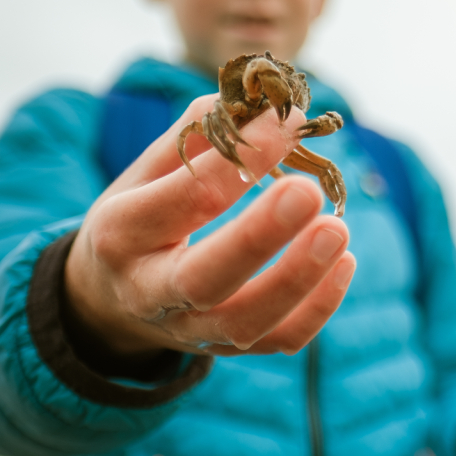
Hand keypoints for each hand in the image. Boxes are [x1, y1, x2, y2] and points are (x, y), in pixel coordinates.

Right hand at [64, 93, 354, 359]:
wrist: (111, 298)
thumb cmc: (142, 213)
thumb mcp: (150, 169)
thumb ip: (204, 133)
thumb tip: (272, 109)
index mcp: (122, 232)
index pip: (184, 198)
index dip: (240, 158)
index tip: (287, 122)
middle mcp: (149, 291)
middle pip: (204, 278)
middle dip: (259, 236)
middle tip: (308, 191)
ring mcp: (188, 328)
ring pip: (245, 323)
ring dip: (298, 279)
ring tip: (338, 231)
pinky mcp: (225, 347)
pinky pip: (278, 341)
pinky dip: (318, 308)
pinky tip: (345, 262)